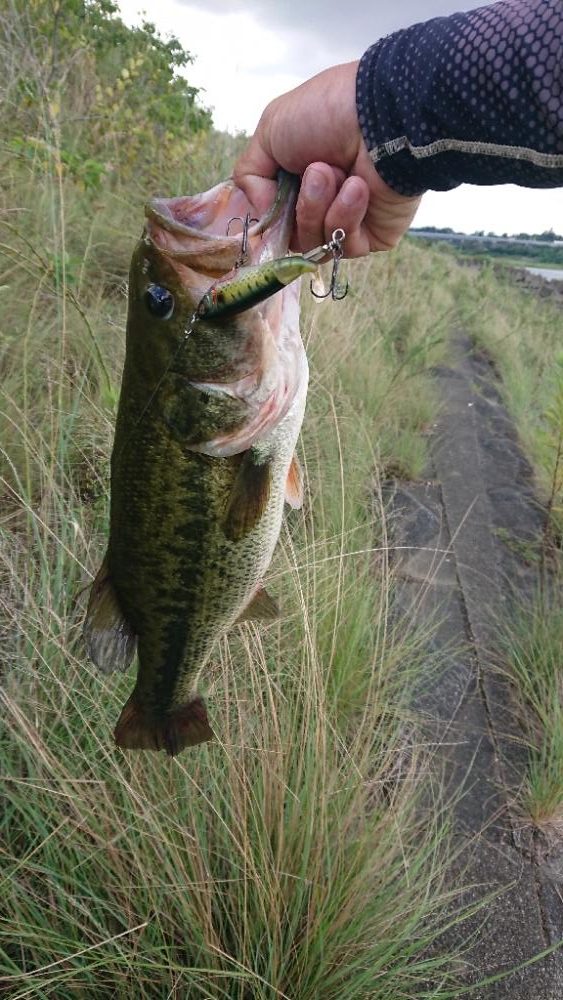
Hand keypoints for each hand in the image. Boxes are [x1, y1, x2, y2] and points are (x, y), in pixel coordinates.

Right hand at [232, 62, 421, 257]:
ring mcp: (349, 222)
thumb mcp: (270, 131)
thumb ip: (250, 174)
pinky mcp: (374, 236)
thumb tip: (261, 213)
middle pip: (293, 236)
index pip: (276, 218)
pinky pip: (344, 246)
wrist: (379, 115)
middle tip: (316, 171)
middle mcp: (324, 203)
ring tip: (335, 172)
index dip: (270, 217)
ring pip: (315, 245)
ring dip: (318, 207)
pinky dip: (344, 216)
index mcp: (300, 180)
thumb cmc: (326, 113)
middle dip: (299, 206)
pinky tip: (358, 187)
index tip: (269, 203)